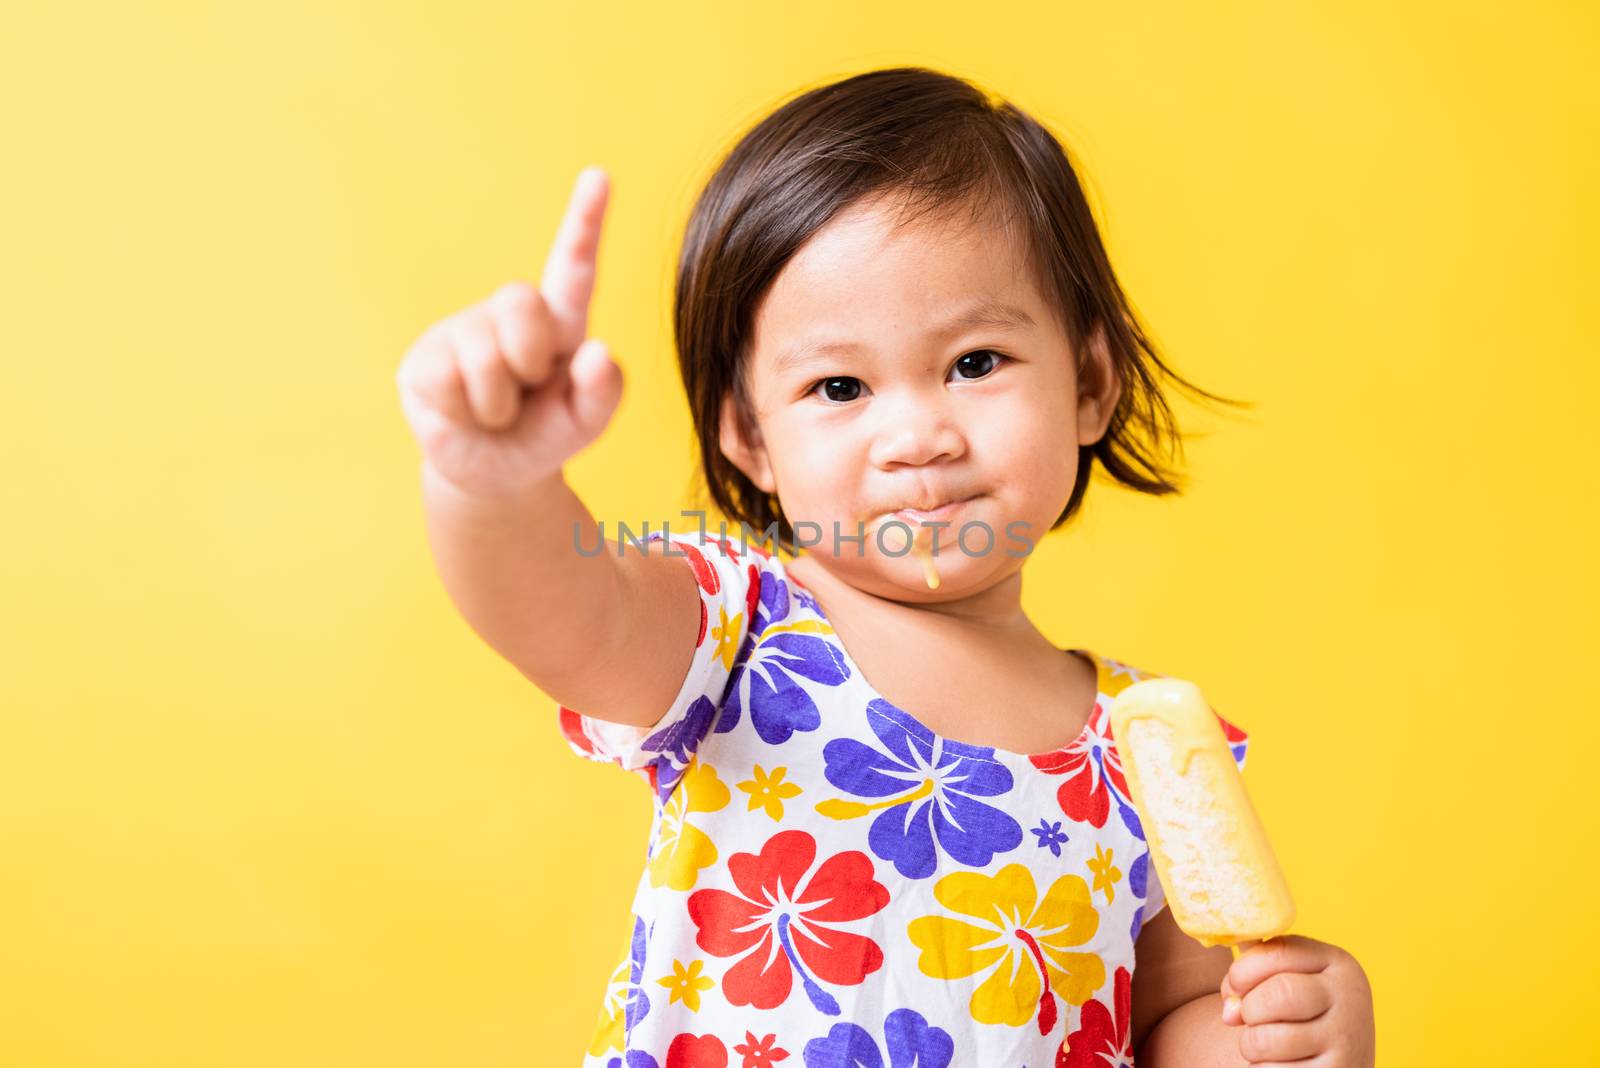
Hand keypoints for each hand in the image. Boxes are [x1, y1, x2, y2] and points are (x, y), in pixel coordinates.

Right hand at [396, 166, 622, 500]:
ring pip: (484, 358)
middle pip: (523, 306)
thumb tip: (600, 352)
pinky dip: (463, 412)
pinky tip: (463, 412)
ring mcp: (463, 331)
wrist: (494, 473)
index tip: (599, 176)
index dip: (584, 221)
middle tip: (527, 390)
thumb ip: (605, 392)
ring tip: (496, 412)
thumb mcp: (586, 422)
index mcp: (562, 321)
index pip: (574, 266)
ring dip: (498, 404)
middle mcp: (511, 314)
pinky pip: (447, 381)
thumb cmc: (546, 435)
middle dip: (530, 361)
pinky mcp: (424, 359)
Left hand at [1219, 934, 1373, 1066]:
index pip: (1278, 952)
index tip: (1234, 987)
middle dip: (1249, 1009)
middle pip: (1279, 994)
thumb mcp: (1289, 978)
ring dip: (1250, 1045)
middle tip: (1248, 1018)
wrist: (1340, 1062)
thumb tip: (1231, 999)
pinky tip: (1280, 1064)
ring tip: (1263, 1045)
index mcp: (1338, 964)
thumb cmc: (1302, 1013)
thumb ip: (1255, 968)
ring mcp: (1346, 1042)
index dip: (1241, 971)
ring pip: (1268, 1040)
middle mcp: (1351, 999)